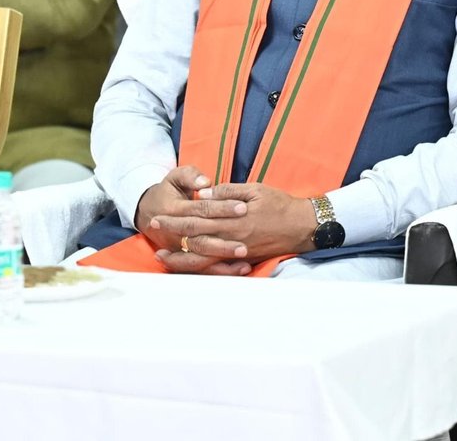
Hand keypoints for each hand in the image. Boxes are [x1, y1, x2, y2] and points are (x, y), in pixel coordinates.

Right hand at [134, 166, 251, 275]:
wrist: (149, 211)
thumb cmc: (168, 191)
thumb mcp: (175, 177)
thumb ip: (190, 176)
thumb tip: (205, 183)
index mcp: (174, 210)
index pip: (202, 210)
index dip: (222, 208)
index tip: (243, 207)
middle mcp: (175, 233)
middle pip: (202, 239)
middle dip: (225, 243)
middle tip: (245, 244)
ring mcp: (179, 248)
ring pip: (201, 258)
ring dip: (224, 260)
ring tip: (245, 259)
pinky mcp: (185, 257)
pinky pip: (203, 268)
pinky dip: (222, 270)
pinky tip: (241, 268)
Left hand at [150, 182, 318, 264]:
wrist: (302, 226)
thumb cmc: (279, 204)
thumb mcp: (254, 190)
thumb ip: (227, 192)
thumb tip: (203, 195)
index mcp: (232, 219)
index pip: (197, 218)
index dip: (176, 218)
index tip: (159, 215)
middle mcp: (231, 238)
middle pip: (194, 239)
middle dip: (172, 234)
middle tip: (153, 230)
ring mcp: (236, 252)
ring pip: (202, 259)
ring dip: (180, 257)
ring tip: (162, 256)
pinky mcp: (243, 260)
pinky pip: (216, 267)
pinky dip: (200, 267)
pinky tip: (189, 265)